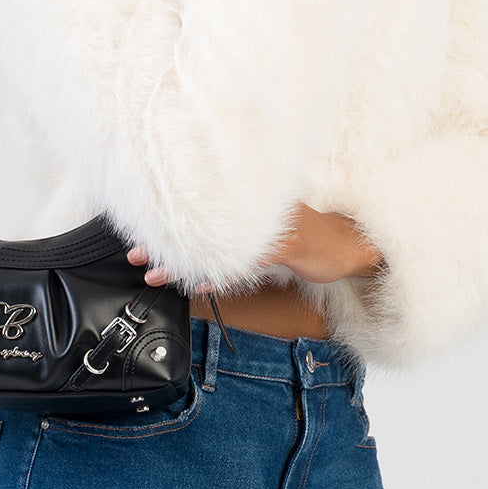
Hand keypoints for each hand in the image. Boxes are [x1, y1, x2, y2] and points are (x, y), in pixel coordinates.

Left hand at [126, 204, 383, 290]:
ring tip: (155, 273)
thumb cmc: (310, 237)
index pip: (202, 207)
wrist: (353, 242)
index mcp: (251, 202)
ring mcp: (274, 225)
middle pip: (202, 222)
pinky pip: (249, 261)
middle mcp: (258, 208)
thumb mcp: (271, 231)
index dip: (170, 219)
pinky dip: (223, 275)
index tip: (141, 230)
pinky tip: (203, 286)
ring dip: (184, 263)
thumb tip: (203, 246)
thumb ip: (240, 233)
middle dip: (165, 240)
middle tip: (134, 252)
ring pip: (219, 243)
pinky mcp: (290, 244)